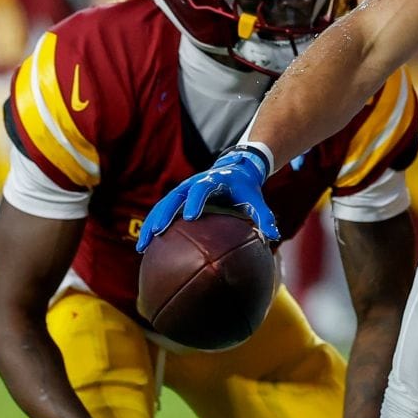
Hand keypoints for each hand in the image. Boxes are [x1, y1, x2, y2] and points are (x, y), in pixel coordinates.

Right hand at [136, 145, 276, 251]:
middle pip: (174, 197)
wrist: (235, 169)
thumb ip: (264, 216)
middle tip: (157, 233)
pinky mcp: (177, 199)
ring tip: (142, 247)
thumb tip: (274, 236)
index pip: (202, 188)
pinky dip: (152, 227)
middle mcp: (193, 183)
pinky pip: (161, 212)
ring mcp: (182, 190)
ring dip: (151, 224)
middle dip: (164, 214)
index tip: (191, 217)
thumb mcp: (255, 198)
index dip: (196, 201)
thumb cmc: (245, 187)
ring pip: (162, 206)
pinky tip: (145, 247)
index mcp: (213, 180)